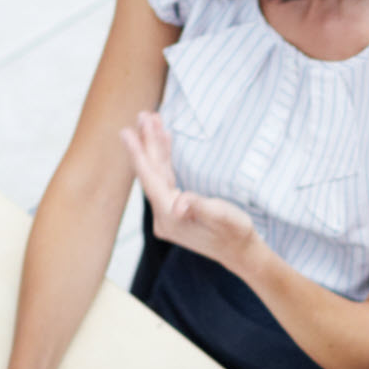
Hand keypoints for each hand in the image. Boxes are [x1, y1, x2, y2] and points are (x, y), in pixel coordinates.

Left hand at [123, 111, 256, 268]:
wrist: (242, 253)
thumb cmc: (235, 234)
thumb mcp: (222, 216)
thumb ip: (200, 207)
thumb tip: (180, 204)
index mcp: (170, 215)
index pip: (150, 179)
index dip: (138, 154)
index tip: (126, 132)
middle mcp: (164, 216)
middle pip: (152, 173)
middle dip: (148, 144)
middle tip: (143, 116)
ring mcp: (169, 214)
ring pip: (158, 175)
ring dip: (156, 149)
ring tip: (153, 122)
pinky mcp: (176, 212)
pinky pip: (165, 180)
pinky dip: (164, 161)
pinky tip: (163, 145)